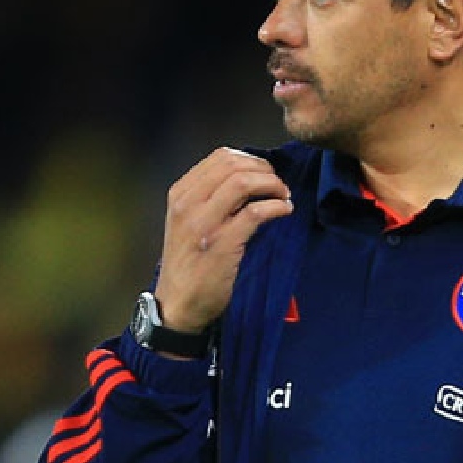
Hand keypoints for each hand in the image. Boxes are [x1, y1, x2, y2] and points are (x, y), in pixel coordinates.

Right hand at [154, 148, 293, 332]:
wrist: (178, 304)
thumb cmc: (189, 263)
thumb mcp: (187, 223)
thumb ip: (208, 198)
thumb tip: (249, 177)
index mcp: (180, 194)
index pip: (220, 157)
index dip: (251, 160)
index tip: (266, 173)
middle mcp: (188, 204)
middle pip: (234, 165)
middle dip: (265, 170)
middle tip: (279, 185)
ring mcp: (204, 224)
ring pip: (243, 182)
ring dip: (272, 185)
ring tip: (283, 196)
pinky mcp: (223, 244)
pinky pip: (255, 212)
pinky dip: (276, 207)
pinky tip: (284, 211)